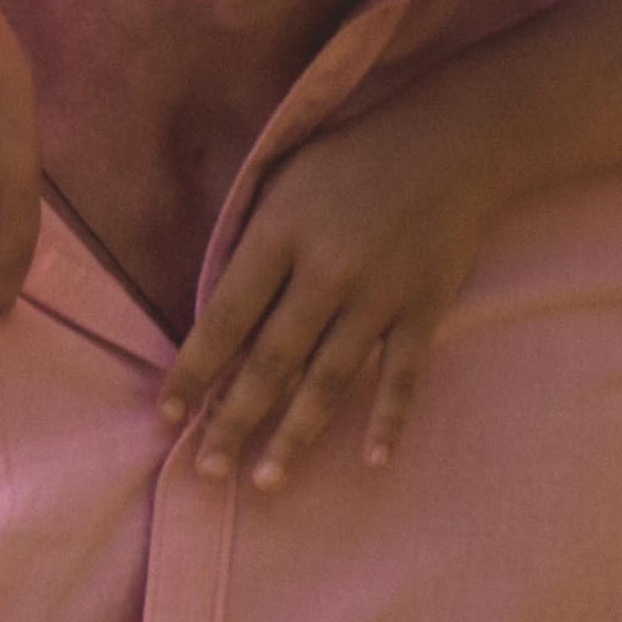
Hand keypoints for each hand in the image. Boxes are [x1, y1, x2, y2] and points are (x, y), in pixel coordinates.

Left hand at [164, 87, 508, 488]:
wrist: (454, 140)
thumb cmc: (352, 158)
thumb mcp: (283, 180)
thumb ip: (249, 244)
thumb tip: (211, 316)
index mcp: (280, 235)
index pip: (225, 318)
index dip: (194, 370)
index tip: (167, 413)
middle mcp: (327, 272)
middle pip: (271, 362)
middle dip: (233, 420)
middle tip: (205, 471)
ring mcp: (380, 295)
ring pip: (330, 380)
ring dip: (294, 435)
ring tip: (264, 482)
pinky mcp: (424, 308)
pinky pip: (403, 375)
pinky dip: (389, 419)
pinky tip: (371, 460)